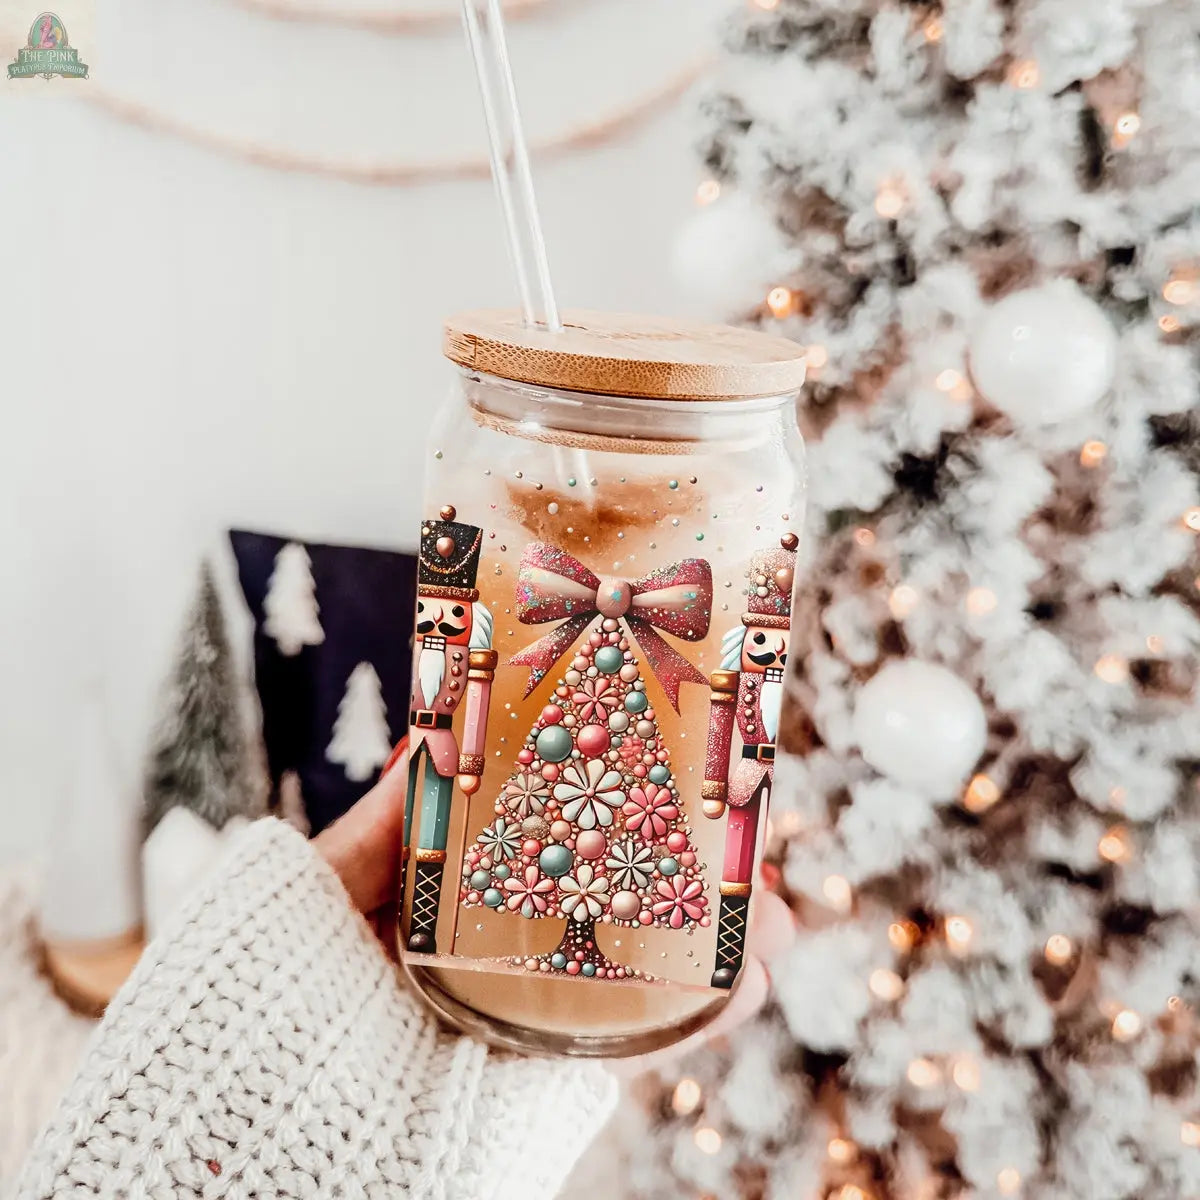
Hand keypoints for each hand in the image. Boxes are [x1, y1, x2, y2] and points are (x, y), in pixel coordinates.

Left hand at [315, 741, 796, 1054]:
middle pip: (618, 911)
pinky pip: (620, 1050)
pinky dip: (684, 1024)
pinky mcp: (534, 1077)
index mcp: (458, 902)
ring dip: (715, 952)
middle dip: (694, 883)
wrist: (262, 1104)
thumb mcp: (324, 885)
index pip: (557, 848)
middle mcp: (503, 958)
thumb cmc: (277, 981)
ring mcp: (526, 1018)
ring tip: (774, 926)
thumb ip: (381, 822)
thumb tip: (431, 739)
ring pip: (637, 980)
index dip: (626, 817)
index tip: (683, 783)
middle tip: (755, 853)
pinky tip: (738, 993)